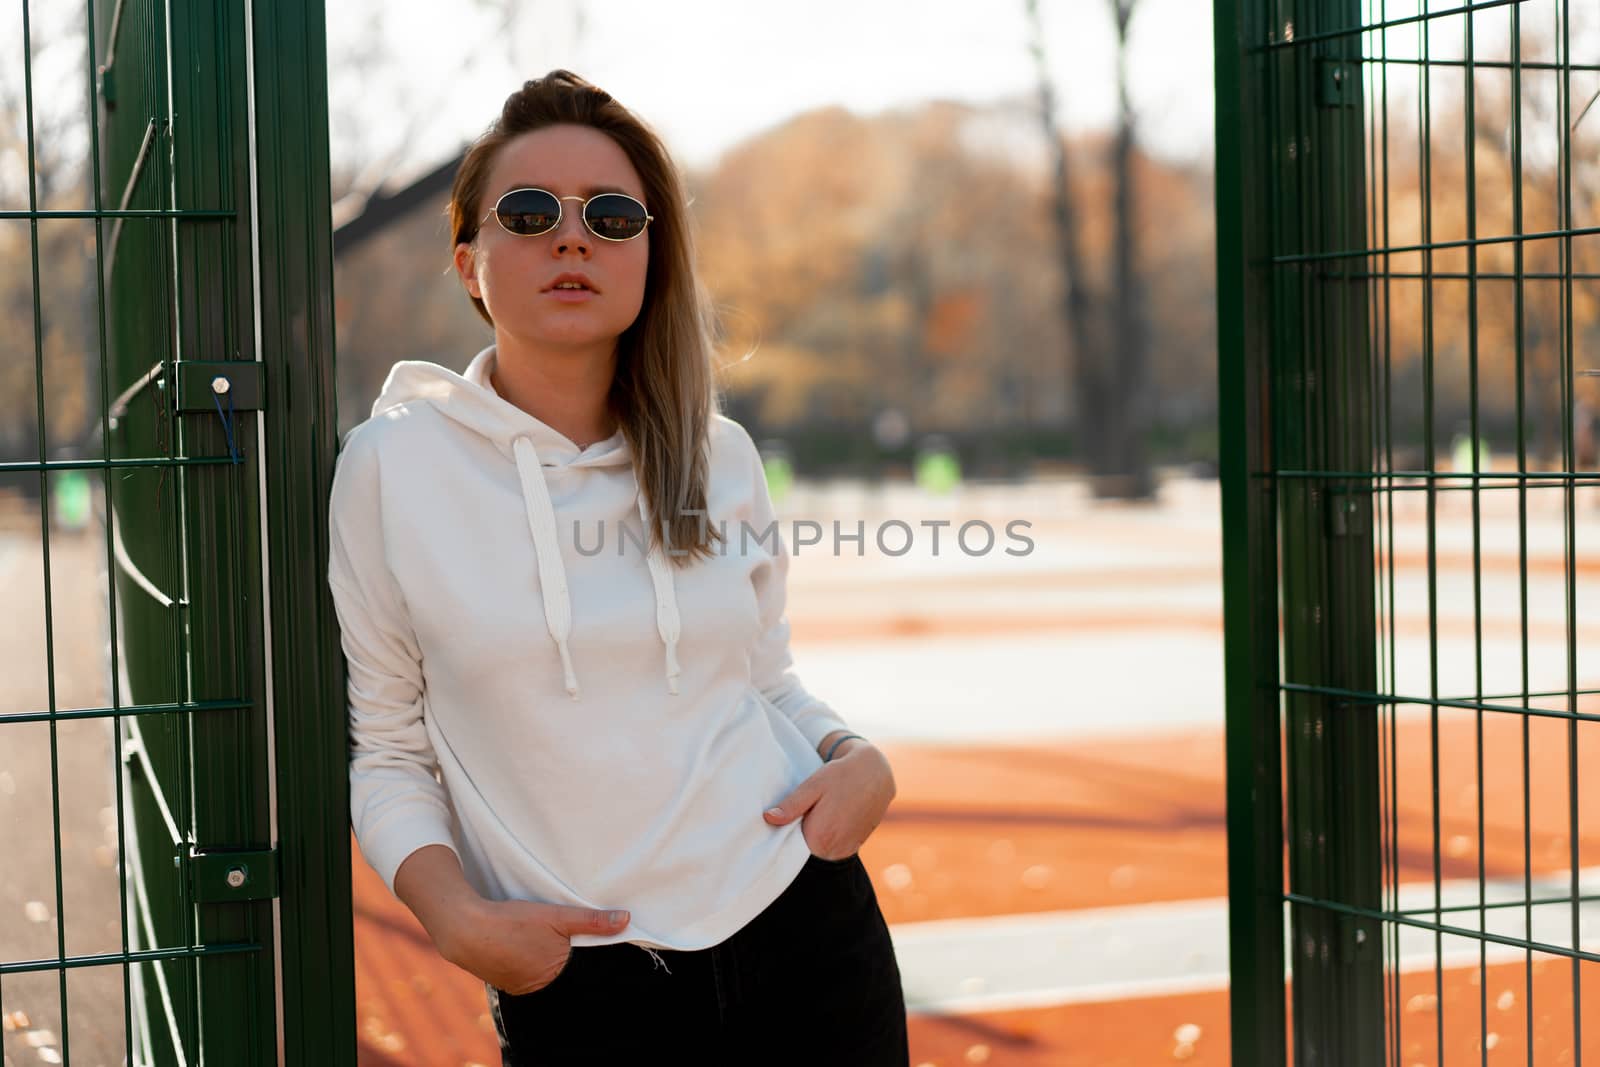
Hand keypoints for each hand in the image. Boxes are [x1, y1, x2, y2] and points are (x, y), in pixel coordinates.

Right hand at [435, 898, 630, 994]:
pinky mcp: (502, 980)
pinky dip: (525, 960)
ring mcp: (517, 986)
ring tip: (534, 938)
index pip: (580, 968)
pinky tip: (520, 945)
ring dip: (542, 957)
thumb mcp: (556, 916)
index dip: (582, 953)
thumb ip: (591, 921)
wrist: (464, 929)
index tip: (578, 941)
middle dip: (562, 955)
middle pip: (560, 971)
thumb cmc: (512, 922)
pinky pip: (522, 972)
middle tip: (551, 936)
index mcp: (555, 975)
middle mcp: (537, 987)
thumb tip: (626, 920)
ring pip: (540, 971)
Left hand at [762, 742, 895, 859]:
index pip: (790, 842)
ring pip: (820, 848)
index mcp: (819, 837)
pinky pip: (833, 847)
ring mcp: (846, 851)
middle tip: (810, 807)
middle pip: (805, 847)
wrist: (876, 773)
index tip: (792, 813)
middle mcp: (833, 850)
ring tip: (824, 810)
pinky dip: (831, 835)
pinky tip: (834, 816)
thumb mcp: (813, 786)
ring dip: (818, 834)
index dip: (788, 827)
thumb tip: (768, 818)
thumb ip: (791, 806)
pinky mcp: (854, 848)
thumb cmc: (841, 775)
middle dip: (803, 830)